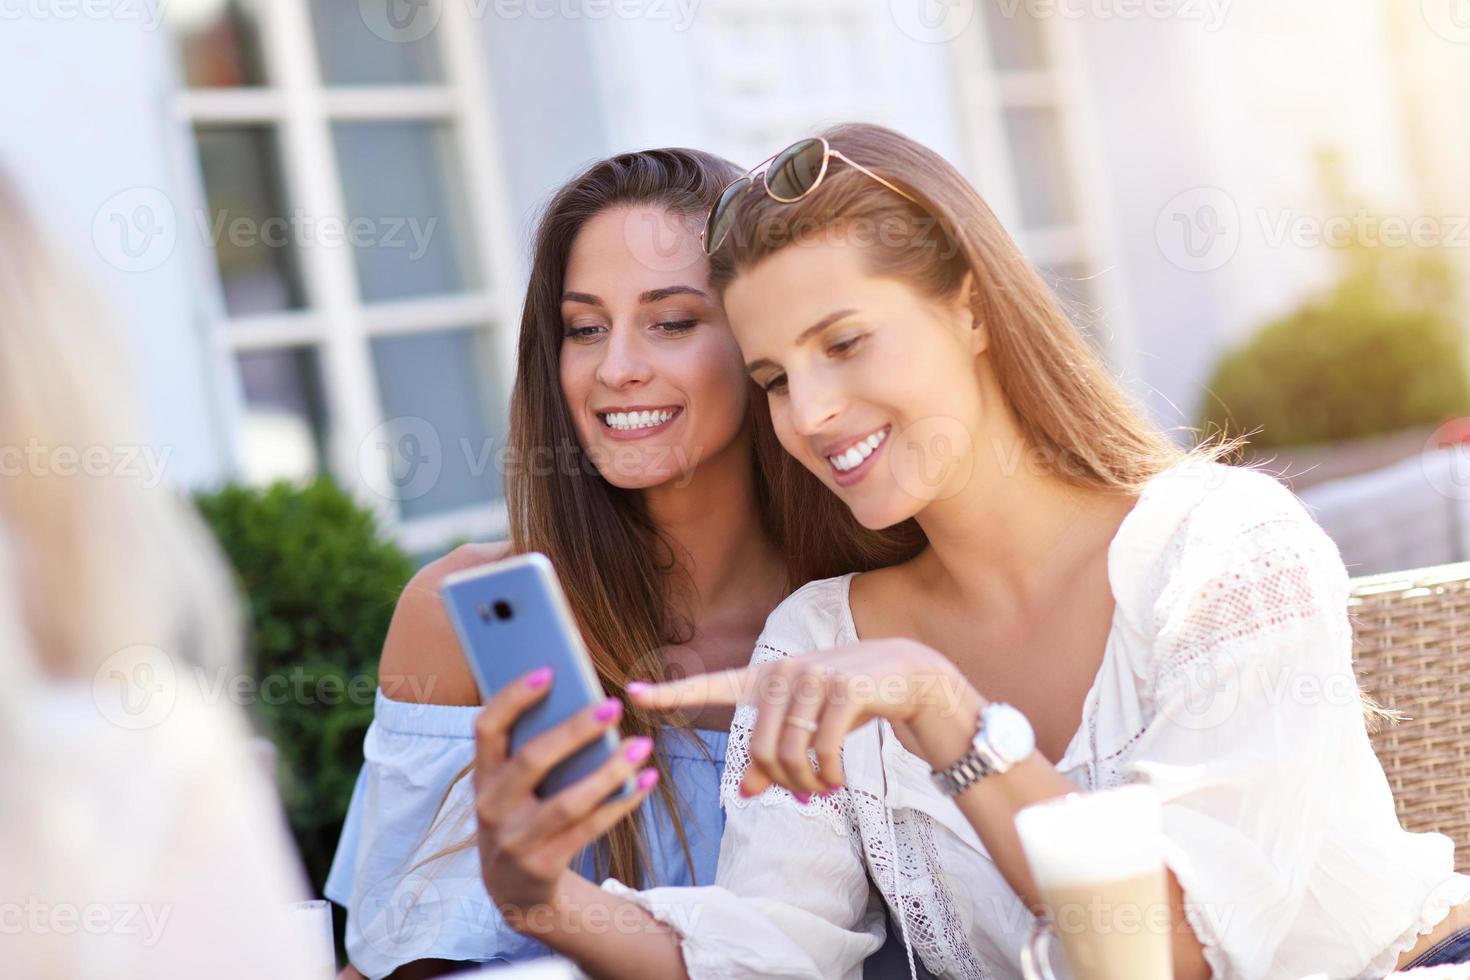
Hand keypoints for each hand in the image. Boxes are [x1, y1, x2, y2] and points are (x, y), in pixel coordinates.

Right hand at [473, 668, 659, 928]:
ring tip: (642, 745)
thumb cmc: (521, 813)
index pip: (487, 727)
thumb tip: (583, 701)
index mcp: (482, 775)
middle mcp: (491, 806)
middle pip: (532, 760)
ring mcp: (515, 840)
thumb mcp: (510, 785)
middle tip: (614, 707)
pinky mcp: (543, 866)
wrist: (513, 888)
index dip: (514, 697)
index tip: (550, 671)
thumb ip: (531, 748)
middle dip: (574, 731)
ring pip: (568, 802)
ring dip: (610, 772)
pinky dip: (621, 802)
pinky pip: (590, 829)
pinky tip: (647, 779)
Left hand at [627, 639, 984, 797]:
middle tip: (805, 792)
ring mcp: (814, 678)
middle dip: (782, 782)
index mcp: (768, 679)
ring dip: (805, 784)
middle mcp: (784, 673)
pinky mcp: (844, 691)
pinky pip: (821, 753)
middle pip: (760, 749)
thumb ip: (775, 758)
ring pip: (788, 754)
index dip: (673, 692)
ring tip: (822, 788)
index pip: (712, 686)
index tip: (632, 694)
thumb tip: (746, 794)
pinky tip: (836, 782)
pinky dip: (827, 777)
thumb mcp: (810, 729)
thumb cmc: (851, 704)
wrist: (909, 676)